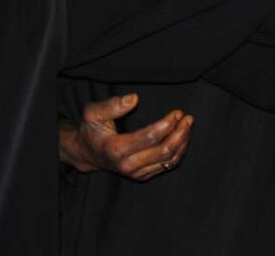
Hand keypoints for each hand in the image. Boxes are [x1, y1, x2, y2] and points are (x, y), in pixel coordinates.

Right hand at [58, 93, 192, 180]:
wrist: (87, 153)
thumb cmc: (91, 130)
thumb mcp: (93, 113)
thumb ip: (112, 105)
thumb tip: (134, 98)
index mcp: (116, 149)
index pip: (149, 138)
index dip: (167, 125)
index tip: (177, 113)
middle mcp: (128, 165)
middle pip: (163, 151)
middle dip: (180, 133)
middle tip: (188, 118)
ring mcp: (136, 173)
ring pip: (168, 161)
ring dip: (182, 142)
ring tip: (187, 125)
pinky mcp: (142, 176)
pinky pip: (166, 166)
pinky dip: (178, 152)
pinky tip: (182, 138)